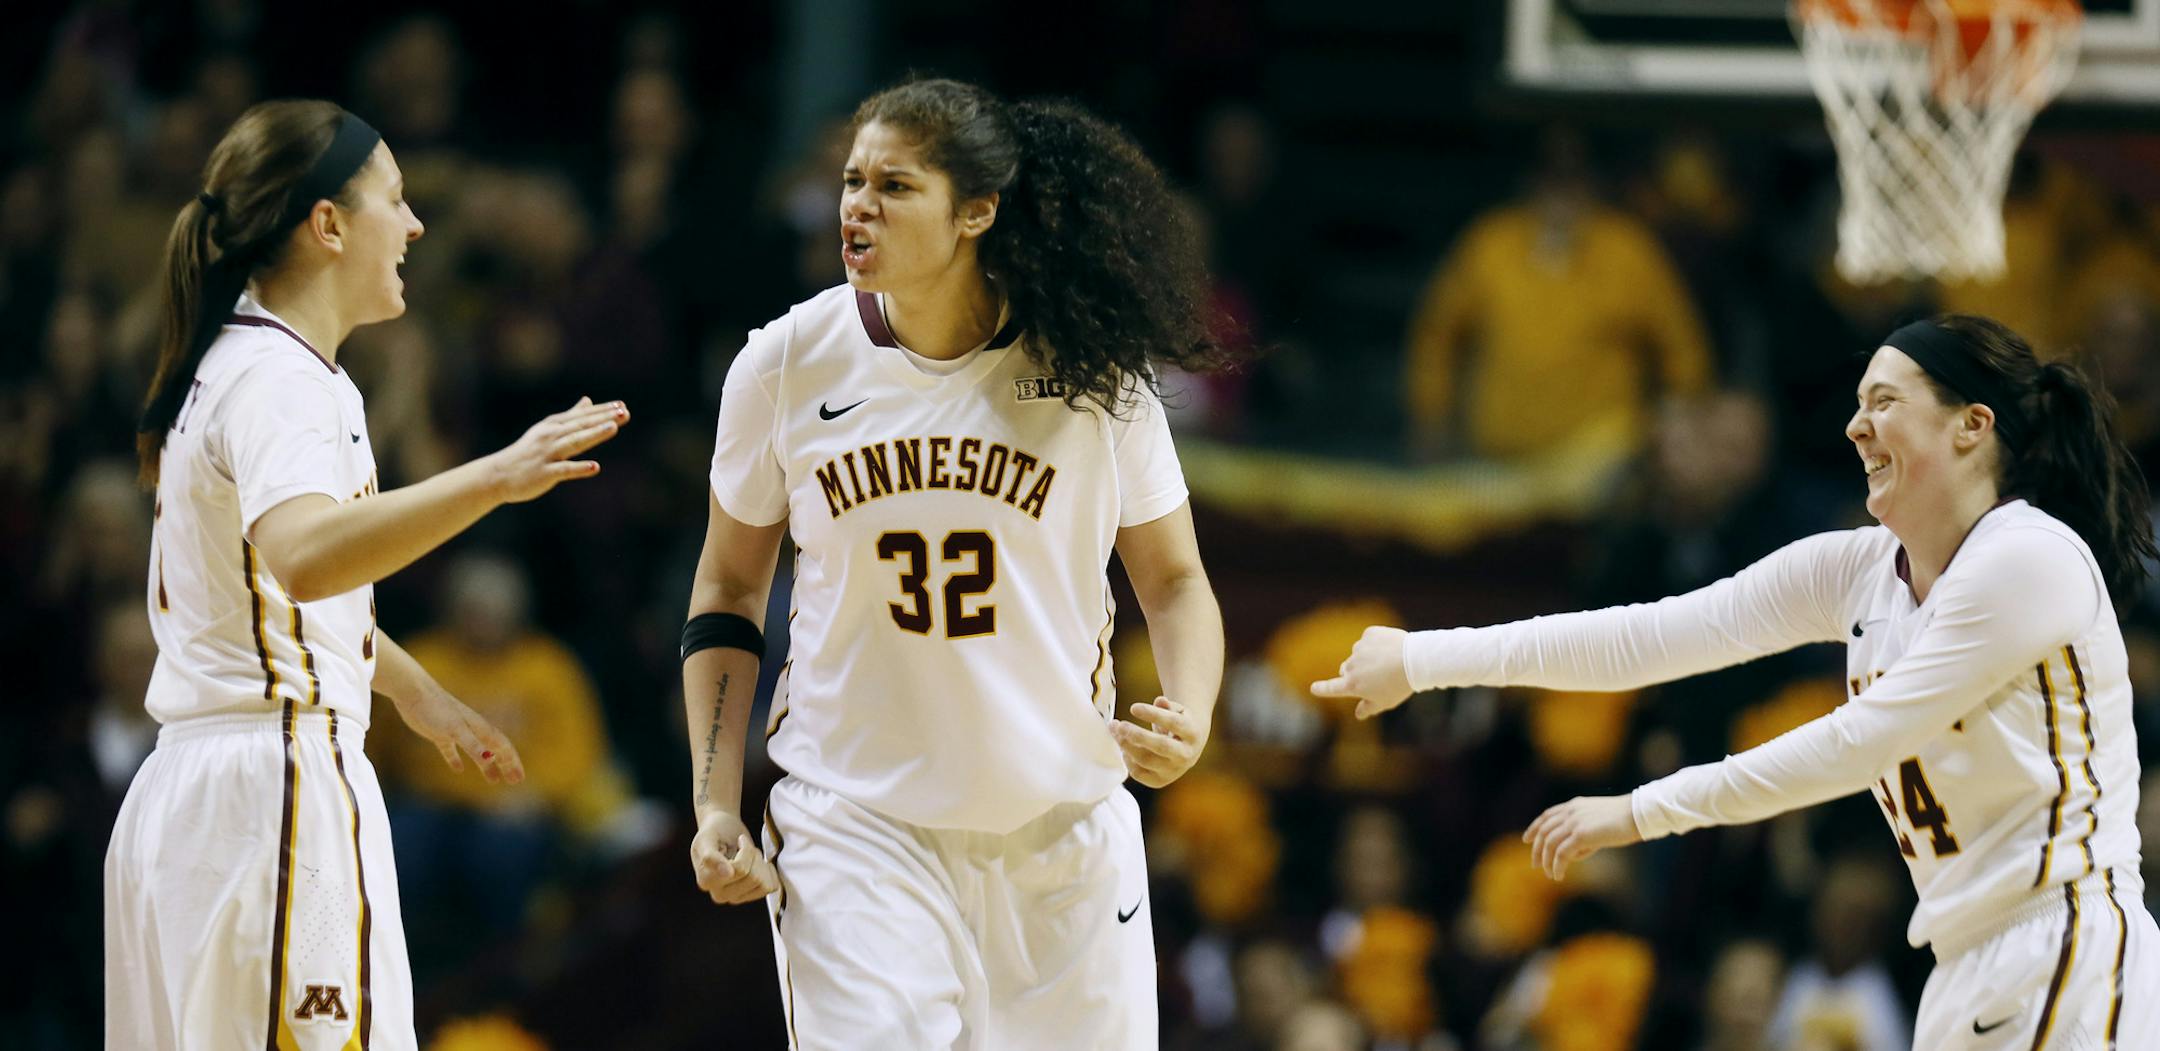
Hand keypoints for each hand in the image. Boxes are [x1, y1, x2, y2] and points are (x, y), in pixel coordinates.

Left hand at [396, 689, 523, 784]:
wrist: (413, 692)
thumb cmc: (436, 709)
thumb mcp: (456, 730)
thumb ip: (473, 745)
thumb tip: (491, 759)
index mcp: (479, 727)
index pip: (502, 746)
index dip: (512, 762)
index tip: (519, 777)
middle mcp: (471, 729)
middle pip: (494, 750)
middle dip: (506, 765)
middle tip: (515, 781)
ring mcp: (456, 732)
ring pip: (477, 752)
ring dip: (487, 766)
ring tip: (493, 780)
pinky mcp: (440, 734)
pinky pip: (452, 751)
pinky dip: (456, 760)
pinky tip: (457, 769)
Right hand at [490, 397, 629, 503]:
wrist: (499, 474)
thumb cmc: (528, 452)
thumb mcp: (548, 430)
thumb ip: (571, 416)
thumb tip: (588, 400)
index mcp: (554, 425)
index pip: (582, 415)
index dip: (602, 410)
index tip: (622, 405)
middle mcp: (551, 436)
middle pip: (581, 425)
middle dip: (603, 418)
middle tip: (625, 412)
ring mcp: (548, 454)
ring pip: (574, 442)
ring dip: (594, 434)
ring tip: (613, 428)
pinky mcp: (545, 473)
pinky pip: (564, 469)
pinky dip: (579, 468)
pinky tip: (595, 467)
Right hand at [690, 810, 777, 904]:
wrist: (722, 831)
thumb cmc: (715, 832)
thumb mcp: (706, 838)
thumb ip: (711, 857)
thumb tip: (728, 873)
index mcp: (706, 881)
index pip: (740, 869)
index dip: (746, 851)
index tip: (740, 839)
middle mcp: (719, 894)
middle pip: (753, 878)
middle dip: (753, 856)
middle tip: (744, 846)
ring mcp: (735, 898)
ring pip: (763, 884)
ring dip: (760, 863)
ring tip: (749, 855)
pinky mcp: (750, 896)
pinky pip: (771, 887)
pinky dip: (769, 872)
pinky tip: (758, 863)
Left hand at [1112, 698, 1208, 788]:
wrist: (1188, 748)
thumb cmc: (1178, 723)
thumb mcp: (1176, 711)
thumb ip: (1167, 705)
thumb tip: (1159, 701)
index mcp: (1192, 734)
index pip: (1173, 723)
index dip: (1152, 714)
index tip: (1133, 707)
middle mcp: (1185, 755)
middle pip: (1161, 746)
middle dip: (1138, 735)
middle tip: (1120, 725)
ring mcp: (1173, 770)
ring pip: (1146, 760)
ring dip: (1126, 745)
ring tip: (1115, 730)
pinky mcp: (1160, 781)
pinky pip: (1139, 773)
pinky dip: (1127, 760)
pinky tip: (1123, 748)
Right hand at [1309, 625, 1412, 718]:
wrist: (1415, 659)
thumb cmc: (1400, 685)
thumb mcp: (1385, 702)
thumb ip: (1368, 709)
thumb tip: (1358, 714)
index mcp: (1353, 685)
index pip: (1332, 688)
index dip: (1322, 689)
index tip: (1313, 688)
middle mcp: (1351, 666)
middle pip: (1347, 669)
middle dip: (1355, 673)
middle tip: (1375, 677)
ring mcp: (1359, 648)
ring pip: (1359, 654)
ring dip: (1368, 657)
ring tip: (1389, 662)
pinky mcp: (1369, 634)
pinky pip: (1369, 639)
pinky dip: (1376, 643)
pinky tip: (1389, 649)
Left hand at [1524, 794, 1640, 880]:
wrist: (1638, 814)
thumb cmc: (1624, 820)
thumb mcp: (1598, 822)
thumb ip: (1583, 834)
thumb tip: (1573, 855)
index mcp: (1574, 805)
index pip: (1547, 815)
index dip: (1534, 828)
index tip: (1526, 839)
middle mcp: (1570, 812)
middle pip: (1544, 831)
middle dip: (1536, 849)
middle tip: (1535, 864)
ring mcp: (1574, 822)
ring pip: (1550, 844)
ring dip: (1547, 861)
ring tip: (1549, 874)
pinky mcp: (1581, 835)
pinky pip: (1561, 854)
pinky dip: (1557, 866)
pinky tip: (1559, 875)